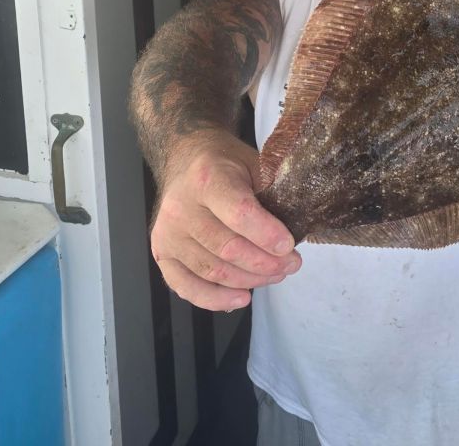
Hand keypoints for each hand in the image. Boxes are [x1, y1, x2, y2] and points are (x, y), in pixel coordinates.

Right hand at [150, 129, 300, 311]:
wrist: (186, 159)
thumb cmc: (225, 163)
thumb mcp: (253, 162)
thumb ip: (271, 189)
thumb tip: (297, 223)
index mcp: (207, 178)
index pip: (239, 214)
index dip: (267, 234)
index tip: (290, 246)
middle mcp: (180, 208)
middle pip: (227, 248)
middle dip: (266, 263)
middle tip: (292, 264)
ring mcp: (167, 234)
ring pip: (212, 271)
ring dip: (249, 280)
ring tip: (276, 276)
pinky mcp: (161, 253)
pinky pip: (185, 286)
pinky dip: (215, 299)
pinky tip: (242, 298)